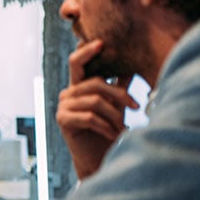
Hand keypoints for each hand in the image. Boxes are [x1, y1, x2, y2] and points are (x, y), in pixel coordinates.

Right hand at [56, 39, 138, 178]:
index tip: (102, 43)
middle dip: (119, 94)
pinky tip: (113, 134)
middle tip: (136, 107)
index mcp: (79, 86)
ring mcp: (63, 106)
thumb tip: (131, 67)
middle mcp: (68, 93)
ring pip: (94, 101)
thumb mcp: (116, 106)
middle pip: (94, 83)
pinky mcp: (63, 120)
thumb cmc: (107, 130)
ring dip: (115, 115)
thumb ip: (118, 87)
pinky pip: (88, 117)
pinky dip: (105, 126)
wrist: (97, 157)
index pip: (77, 63)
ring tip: (125, 127)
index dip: (86, 51)